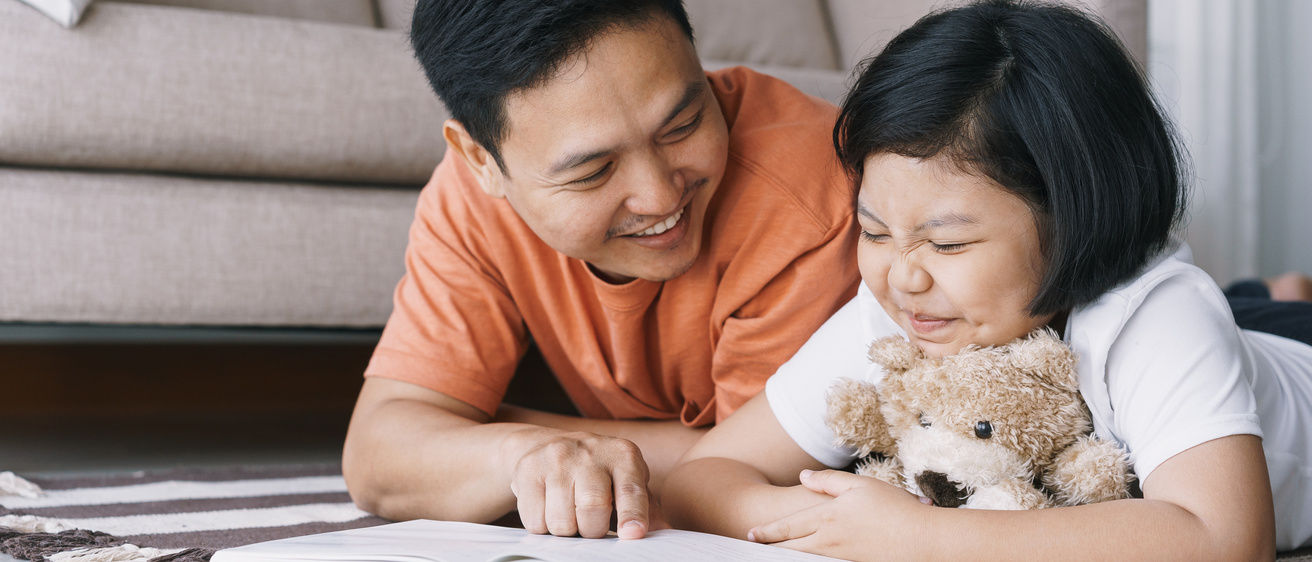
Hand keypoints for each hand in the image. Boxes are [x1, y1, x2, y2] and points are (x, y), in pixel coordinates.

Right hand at [509, 430, 651, 538]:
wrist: (545, 444)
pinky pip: (534, 521)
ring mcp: (556, 458)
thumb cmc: (597, 472)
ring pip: (561, 521)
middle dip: (593, 530)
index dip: (632, 514)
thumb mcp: (625, 480)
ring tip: (570, 515)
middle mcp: (591, 451)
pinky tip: (548, 509)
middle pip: (592, 509)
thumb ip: (645, 506)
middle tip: (591, 525)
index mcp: (624, 455)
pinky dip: (542, 527)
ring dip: (567, 531)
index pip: (630, 489)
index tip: (633, 534)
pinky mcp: (528, 470)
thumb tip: (665, 532)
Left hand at [747, 469, 929, 559]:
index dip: (767, 531)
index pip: (787, 527)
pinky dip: (809, 561)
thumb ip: (828, 481)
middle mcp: (828, 541)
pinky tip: (806, 558)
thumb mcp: (860, 485)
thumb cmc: (894, 509)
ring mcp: (840, 557)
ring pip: (803, 558)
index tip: (750, 534)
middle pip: (789, 548)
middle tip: (753, 547)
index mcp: (827, 517)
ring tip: (773, 554)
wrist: (923, 540)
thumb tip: (803, 477)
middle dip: (769, 548)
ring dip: (786, 556)